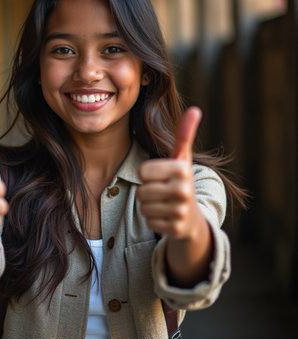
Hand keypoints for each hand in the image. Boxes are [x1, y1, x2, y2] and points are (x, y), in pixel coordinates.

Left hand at [136, 107, 203, 239]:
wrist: (193, 217)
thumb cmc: (181, 182)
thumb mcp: (181, 158)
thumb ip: (184, 134)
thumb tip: (196, 109)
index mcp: (182, 169)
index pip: (142, 172)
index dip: (147, 175)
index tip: (161, 177)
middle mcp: (184, 190)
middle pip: (141, 191)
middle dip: (147, 192)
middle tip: (162, 192)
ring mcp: (181, 211)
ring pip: (142, 206)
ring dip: (149, 206)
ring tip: (164, 203)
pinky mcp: (176, 229)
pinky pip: (148, 220)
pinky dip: (153, 219)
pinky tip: (166, 216)